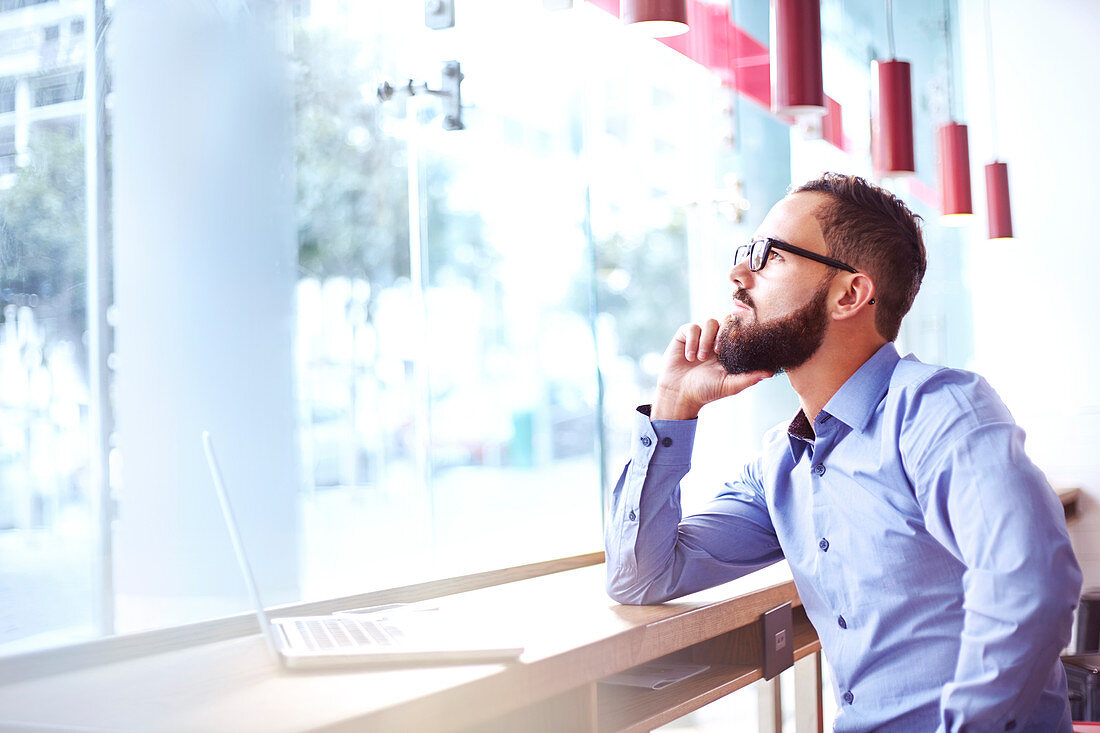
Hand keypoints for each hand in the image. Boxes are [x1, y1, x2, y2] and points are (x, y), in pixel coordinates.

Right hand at [651, 319, 770, 419]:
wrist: (679, 393)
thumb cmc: (706, 391)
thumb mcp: (730, 385)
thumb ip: (750, 378)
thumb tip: (771, 372)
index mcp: (729, 350)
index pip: (740, 331)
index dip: (740, 332)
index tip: (736, 345)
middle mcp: (716, 340)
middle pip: (726, 320)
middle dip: (723, 334)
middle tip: (718, 352)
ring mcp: (701, 336)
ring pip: (710, 322)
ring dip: (706, 340)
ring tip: (701, 359)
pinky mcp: (685, 335)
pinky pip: (692, 327)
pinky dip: (692, 341)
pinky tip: (690, 357)